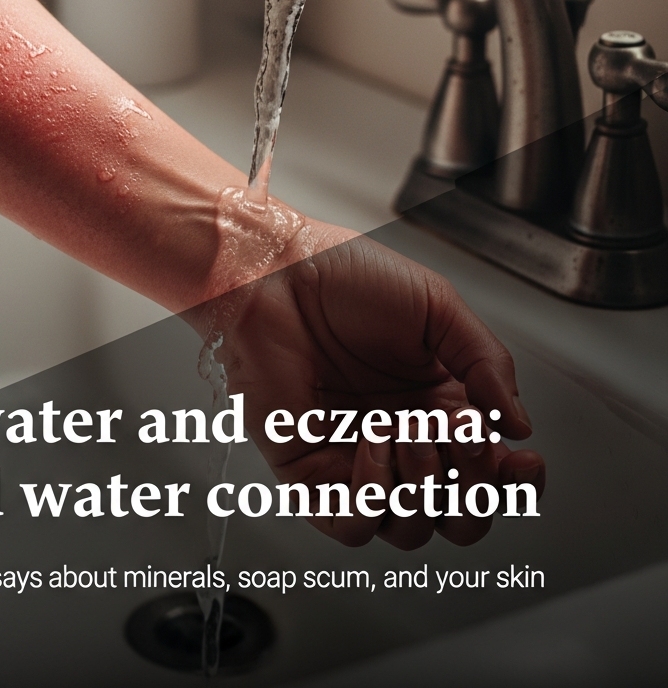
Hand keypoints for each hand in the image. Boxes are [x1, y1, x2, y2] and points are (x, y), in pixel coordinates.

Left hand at [189, 192, 543, 549]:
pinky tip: (373, 446)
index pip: (490, 474)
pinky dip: (372, 501)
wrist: (277, 272)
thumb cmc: (345, 278)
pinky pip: (349, 525)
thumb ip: (487, 362)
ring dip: (423, 489)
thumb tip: (519, 426)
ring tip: (409, 430)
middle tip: (464, 439)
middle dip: (475, 494)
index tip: (523, 460)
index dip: (515, 483)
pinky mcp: (308, 470)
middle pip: (458, 517)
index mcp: (438, 405)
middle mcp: (400, 439)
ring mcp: (354, 459)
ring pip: (409, 529)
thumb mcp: (438, 308)